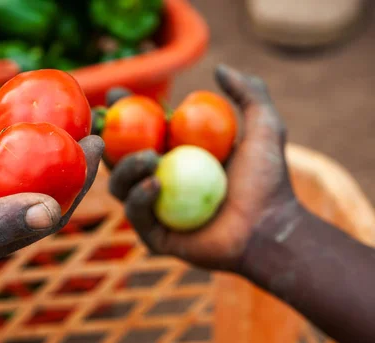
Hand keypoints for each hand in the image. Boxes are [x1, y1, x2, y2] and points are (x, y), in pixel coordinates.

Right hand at [109, 64, 297, 270]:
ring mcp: (156, 209)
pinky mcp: (156, 235)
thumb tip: (220, 69)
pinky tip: (155, 183)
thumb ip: (249, 94)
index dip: (126, 110)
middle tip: (109, 123)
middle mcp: (163, 181)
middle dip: (108, 138)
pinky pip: (137, 213)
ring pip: (122, 185)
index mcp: (179, 156)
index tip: (118, 93)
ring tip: (150, 158)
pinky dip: (140, 196)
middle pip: (121, 157)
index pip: (144, 130)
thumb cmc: (269, 181)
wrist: (270, 228)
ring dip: (127, 167)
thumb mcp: (264, 126)